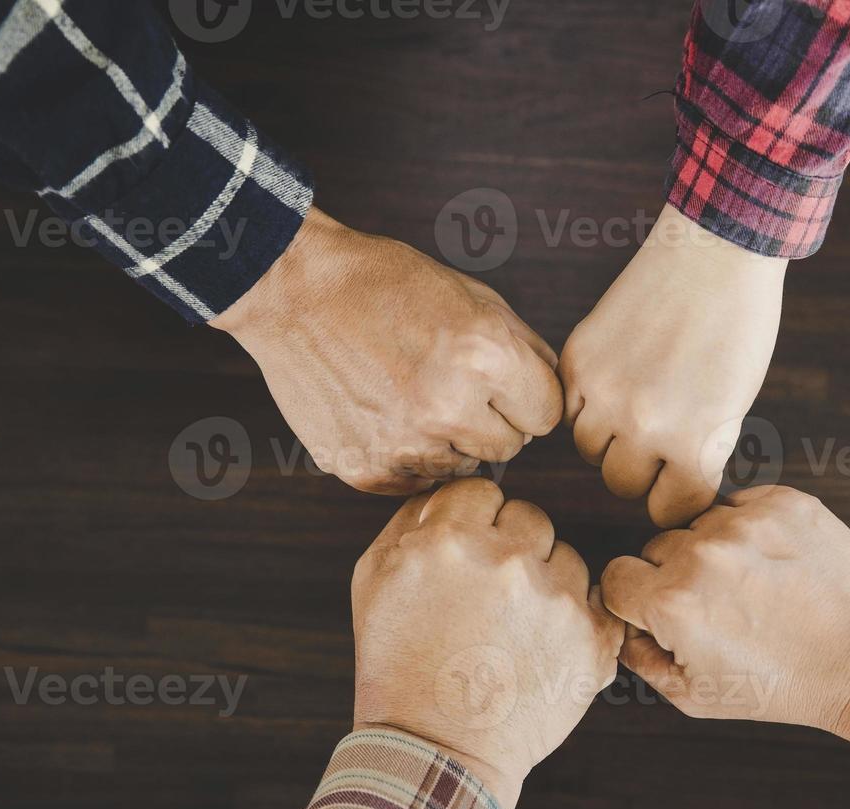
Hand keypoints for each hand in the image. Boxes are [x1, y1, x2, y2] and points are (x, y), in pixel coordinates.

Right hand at [213, 208, 562, 493]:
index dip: (527, 395)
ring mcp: (403, 444)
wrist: (293, 292)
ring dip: (450, 440)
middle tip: (451, 384)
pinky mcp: (366, 468)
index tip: (501, 381)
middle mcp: (447, 406)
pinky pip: (417, 481)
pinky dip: (409, 455)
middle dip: (492, 419)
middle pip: (511, 446)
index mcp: (484, 355)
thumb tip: (556, 404)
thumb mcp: (474, 297)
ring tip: (412, 393)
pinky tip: (384, 412)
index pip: (547, 415)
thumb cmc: (387, 286)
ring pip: (464, 467)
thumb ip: (526, 351)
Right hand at [351, 478, 624, 808]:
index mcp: (451, 539)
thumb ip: (411, 521)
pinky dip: (577, 620)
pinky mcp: (592, 638)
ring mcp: (556, 599)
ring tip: (513, 631)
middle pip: (530, 518)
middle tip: (488, 600)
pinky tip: (544, 646)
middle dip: (511, 548)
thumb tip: (451, 493)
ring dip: (547, 583)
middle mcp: (508, 560)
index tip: (465, 560)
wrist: (436, 751)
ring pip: (567, 558)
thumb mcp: (372, 580)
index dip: (472, 524)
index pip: (482, 492)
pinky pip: (597, 601)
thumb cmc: (398, 666)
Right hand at [559, 204, 785, 526]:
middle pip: (623, 484)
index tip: (681, 481)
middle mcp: (641, 424)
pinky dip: (586, 405)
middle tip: (661, 438)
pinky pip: (567, 409)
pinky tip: (614, 382)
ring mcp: (604, 390)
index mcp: (692, 443)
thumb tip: (668, 491)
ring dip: (610, 438)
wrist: (715, 253)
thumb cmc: (739, 328)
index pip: (669, 509)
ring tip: (636, 406)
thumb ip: (699, 455)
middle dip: (643, 470)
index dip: (677, 497)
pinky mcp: (578, 358)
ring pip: (589, 450)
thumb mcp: (734, 406)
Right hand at [601, 485, 849, 760]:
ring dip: (714, 551)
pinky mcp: (784, 502)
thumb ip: (643, 661)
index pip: (615, 578)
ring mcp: (746, 523)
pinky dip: (752, 530)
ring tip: (755, 589)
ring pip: (700, 525)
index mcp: (672, 604)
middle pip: (655, 548)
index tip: (663, 614)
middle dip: (675, 576)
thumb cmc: (783, 686)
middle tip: (720, 609)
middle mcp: (702, 555)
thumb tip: (624, 628)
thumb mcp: (697, 697)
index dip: (635, 601)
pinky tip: (776, 566)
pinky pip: (742, 505)